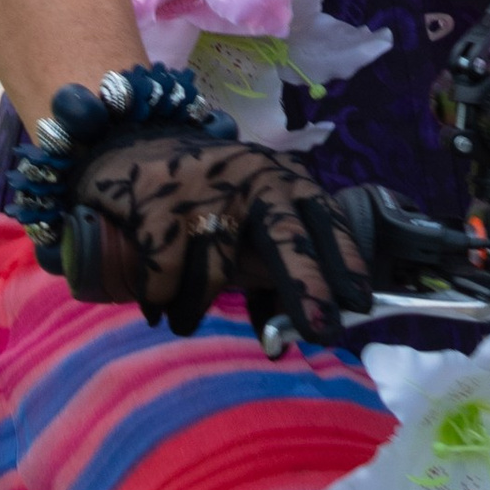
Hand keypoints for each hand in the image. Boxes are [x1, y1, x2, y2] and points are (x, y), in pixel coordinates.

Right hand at [69, 131, 372, 343]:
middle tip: (322, 331)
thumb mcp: (246, 215)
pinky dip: (161, 300)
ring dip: (196, 309)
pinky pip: (167, 275)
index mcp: (282, 178)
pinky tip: (156, 304)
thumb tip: (279, 341)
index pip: (324, 218)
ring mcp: (205, 188)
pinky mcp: (157, 203)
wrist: (130, 148)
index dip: (345, 259)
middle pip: (285, 237)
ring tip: (184, 320)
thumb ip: (265, 269)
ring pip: (216, 272)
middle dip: (307, 288)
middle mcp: (251, 176)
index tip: (359, 302)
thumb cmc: (205, 194)